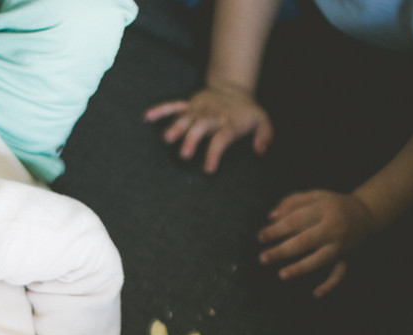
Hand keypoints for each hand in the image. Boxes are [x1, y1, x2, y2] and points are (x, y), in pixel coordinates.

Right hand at [144, 81, 272, 173]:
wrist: (233, 87)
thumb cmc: (246, 111)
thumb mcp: (262, 120)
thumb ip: (265, 135)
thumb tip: (260, 150)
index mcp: (229, 123)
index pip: (222, 138)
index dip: (215, 153)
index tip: (208, 169)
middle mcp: (212, 116)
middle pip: (200, 127)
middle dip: (192, 139)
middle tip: (184, 154)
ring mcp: (198, 110)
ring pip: (185, 118)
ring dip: (176, 127)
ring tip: (166, 139)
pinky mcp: (189, 105)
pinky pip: (173, 106)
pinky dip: (161, 110)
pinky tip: (147, 116)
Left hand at [258, 190, 377, 297]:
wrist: (366, 213)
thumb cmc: (332, 204)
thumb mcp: (315, 195)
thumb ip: (292, 201)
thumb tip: (271, 216)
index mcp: (324, 210)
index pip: (296, 220)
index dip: (277, 229)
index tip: (260, 237)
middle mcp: (333, 228)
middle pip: (305, 241)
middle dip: (282, 250)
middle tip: (262, 258)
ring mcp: (341, 245)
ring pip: (320, 259)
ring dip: (300, 268)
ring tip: (282, 275)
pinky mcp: (347, 257)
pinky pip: (340, 273)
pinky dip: (330, 284)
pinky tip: (316, 293)